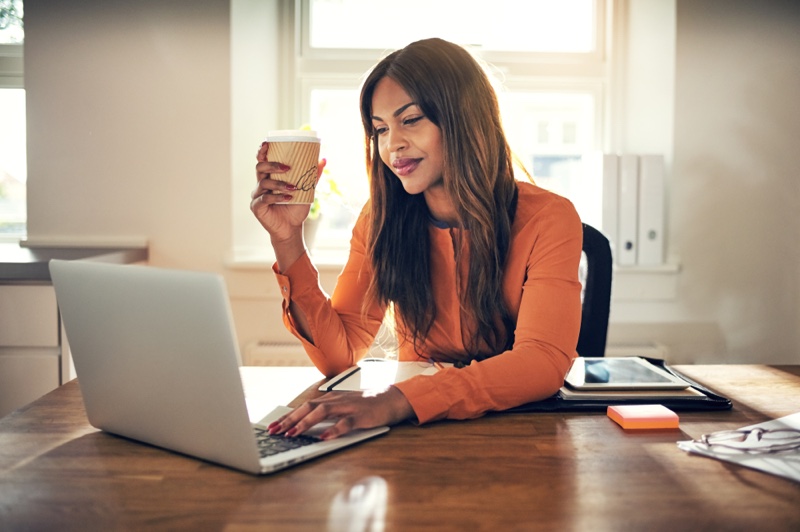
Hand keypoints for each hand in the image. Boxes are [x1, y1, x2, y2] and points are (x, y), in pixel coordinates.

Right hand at [250, 141, 326, 243]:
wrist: (292, 228)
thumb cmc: (296, 208)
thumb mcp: (306, 190)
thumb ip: (312, 176)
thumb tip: (323, 160)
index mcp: (269, 177)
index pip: (262, 161)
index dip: (262, 151)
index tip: (266, 143)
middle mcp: (261, 185)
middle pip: (260, 167)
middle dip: (272, 164)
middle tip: (287, 167)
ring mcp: (257, 196)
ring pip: (263, 182)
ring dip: (279, 184)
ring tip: (293, 188)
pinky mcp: (256, 207)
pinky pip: (265, 198)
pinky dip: (277, 197)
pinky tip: (288, 198)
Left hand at [268, 386, 414, 439]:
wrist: (391, 399)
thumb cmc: (365, 406)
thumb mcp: (342, 408)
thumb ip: (326, 415)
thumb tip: (304, 425)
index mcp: (330, 399)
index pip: (304, 406)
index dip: (287, 416)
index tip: (272, 427)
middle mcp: (336, 401)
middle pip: (309, 407)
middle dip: (290, 420)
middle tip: (275, 431)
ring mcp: (348, 407)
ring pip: (323, 412)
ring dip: (306, 423)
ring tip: (293, 434)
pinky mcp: (361, 416)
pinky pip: (345, 423)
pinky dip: (333, 430)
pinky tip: (324, 437)